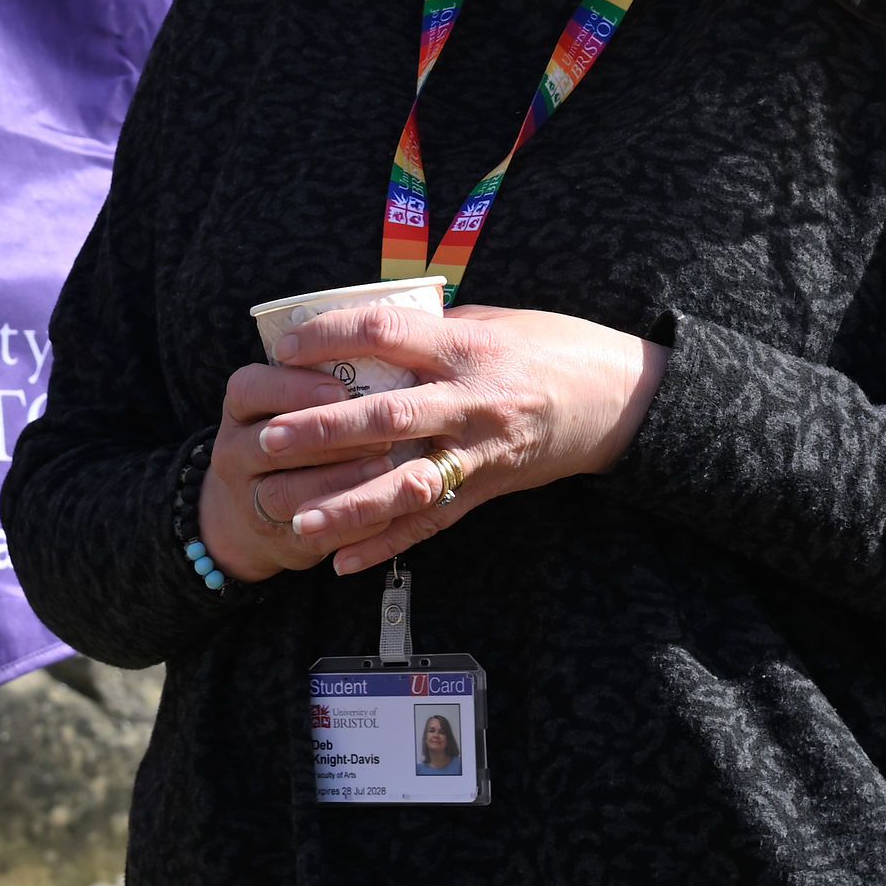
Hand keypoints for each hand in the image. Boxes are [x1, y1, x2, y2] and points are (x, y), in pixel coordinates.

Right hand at [197, 355, 404, 585]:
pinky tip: (387, 509)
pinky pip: (311, 535)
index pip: (251, 387)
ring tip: (384, 467)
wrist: (260, 509)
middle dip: (328, 436)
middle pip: (271, 442)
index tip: (340, 389)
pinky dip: (350, 524)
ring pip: (284, 493)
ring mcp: (249, 499)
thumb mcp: (296, 394)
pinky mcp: (277, 539)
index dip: (294, 388)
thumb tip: (383, 330)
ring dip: (338, 481)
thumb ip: (328, 368)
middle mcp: (233, 450)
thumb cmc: (300, 427)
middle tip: (379, 431)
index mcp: (240, 404)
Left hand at [200, 297, 667, 585]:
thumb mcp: (489, 322)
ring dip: (347, 506)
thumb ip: (429, 332)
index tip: (286, 347)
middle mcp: (470, 400)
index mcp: (464, 347)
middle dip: (324, 431)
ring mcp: (479, 451)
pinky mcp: (487, 489)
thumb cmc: (548, 346)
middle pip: (387, 417)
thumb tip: (363, 332)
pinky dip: (386, 545)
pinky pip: (432, 523)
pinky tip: (343, 562)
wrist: (615, 397)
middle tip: (270, 441)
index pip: (388, 334)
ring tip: (295, 521)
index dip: (334, 337)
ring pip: (406, 485)